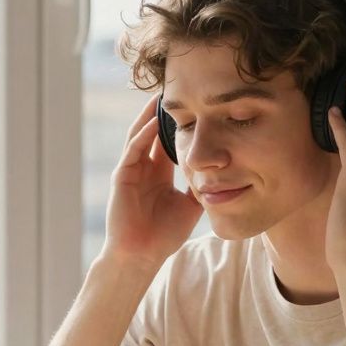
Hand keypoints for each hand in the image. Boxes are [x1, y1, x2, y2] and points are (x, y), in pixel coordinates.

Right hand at [100, 94, 203, 267]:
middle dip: (163, 111)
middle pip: (153, 130)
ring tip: (162, 96)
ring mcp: (131, 170)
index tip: (196, 104)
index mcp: (158, 172)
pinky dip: (142, 136)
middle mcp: (144, 167)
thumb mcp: (191, 206)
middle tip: (179, 89)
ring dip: (150, 115)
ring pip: (140, 134)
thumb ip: (201, 187)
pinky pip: (133, 151)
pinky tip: (153, 123)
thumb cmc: (163, 235)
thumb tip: (223, 172)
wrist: (142, 256)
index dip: (180, 122)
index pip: (168, 139)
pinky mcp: (122, 177)